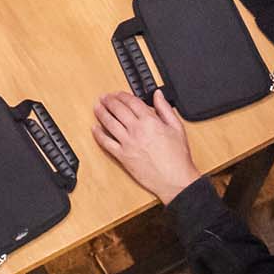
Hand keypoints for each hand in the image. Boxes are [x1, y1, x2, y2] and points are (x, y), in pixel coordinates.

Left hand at [92, 90, 198, 204]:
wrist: (175, 179)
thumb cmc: (178, 157)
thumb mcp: (177, 127)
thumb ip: (165, 108)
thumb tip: (158, 95)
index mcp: (150, 121)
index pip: (131, 102)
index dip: (122, 95)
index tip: (118, 94)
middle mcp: (136, 130)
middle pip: (118, 109)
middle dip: (109, 101)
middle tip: (104, 98)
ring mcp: (128, 143)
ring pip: (109, 123)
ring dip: (101, 113)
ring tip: (97, 107)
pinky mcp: (122, 156)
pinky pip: (106, 143)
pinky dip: (98, 135)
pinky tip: (95, 129)